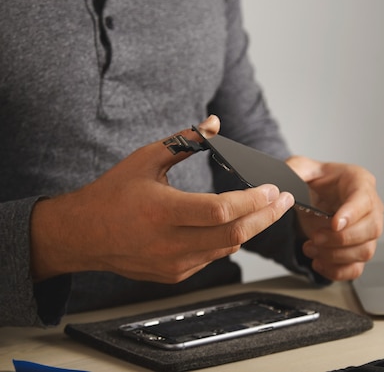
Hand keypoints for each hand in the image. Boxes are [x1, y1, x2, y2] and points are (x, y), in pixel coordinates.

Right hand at [30, 116, 294, 282]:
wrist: (82, 235)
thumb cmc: (114, 192)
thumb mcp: (146, 159)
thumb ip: (184, 141)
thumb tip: (215, 122)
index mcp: (163, 211)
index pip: (222, 210)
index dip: (254, 201)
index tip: (275, 189)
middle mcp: (170, 242)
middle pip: (234, 234)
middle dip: (266, 217)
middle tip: (286, 200)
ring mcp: (173, 263)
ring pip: (228, 248)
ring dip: (252, 229)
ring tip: (269, 209)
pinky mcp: (175, 274)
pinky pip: (213, 257)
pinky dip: (230, 240)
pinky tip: (239, 224)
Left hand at [286, 156, 383, 280]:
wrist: (315, 196)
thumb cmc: (316, 180)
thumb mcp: (302, 167)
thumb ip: (294, 170)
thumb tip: (283, 184)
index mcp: (360, 182)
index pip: (364, 199)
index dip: (351, 213)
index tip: (334, 224)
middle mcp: (371, 207)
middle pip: (372, 229)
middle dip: (341, 238)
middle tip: (316, 237)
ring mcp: (367, 231)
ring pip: (365, 251)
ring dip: (336, 255)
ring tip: (311, 248)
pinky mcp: (358, 249)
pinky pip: (356, 268)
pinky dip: (337, 271)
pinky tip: (318, 262)